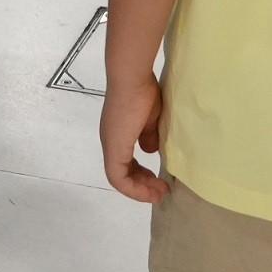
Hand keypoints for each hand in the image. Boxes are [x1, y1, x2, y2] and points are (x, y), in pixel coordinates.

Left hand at [99, 73, 167, 203]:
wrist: (132, 78)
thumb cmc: (143, 92)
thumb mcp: (151, 117)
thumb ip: (149, 135)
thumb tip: (150, 150)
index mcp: (118, 133)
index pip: (126, 161)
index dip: (141, 174)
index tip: (159, 180)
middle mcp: (111, 141)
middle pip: (122, 173)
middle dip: (142, 185)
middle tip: (161, 190)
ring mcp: (110, 145)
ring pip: (119, 178)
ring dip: (139, 189)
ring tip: (159, 193)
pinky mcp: (113, 148)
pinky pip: (118, 177)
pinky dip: (134, 188)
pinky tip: (151, 190)